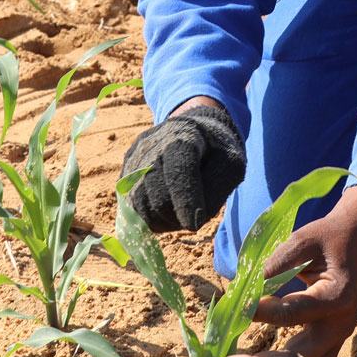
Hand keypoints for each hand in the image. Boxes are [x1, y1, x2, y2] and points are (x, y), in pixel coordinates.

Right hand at [120, 97, 245, 231]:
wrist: (193, 131)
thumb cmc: (216, 152)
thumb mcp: (231, 165)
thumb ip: (217, 190)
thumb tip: (192, 221)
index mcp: (183, 137)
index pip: (178, 172)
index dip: (186, 201)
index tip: (195, 225)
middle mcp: (152, 145)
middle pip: (157, 196)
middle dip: (177, 216)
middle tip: (194, 216)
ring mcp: (134, 159)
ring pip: (139, 206)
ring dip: (163, 220)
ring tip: (180, 212)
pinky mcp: (125, 174)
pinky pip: (130, 209)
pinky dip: (150, 218)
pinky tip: (165, 209)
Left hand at [218, 183, 356, 356]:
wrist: (354, 244)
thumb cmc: (325, 240)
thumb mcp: (302, 240)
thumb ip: (277, 263)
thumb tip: (241, 288)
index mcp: (335, 297)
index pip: (294, 312)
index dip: (262, 314)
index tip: (234, 313)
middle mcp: (341, 325)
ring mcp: (339, 340)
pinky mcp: (334, 346)